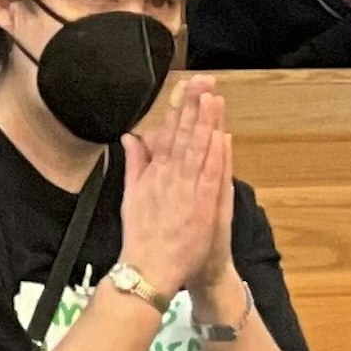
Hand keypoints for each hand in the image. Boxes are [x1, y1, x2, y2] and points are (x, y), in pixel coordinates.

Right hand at [118, 77, 229, 294]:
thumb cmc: (142, 235)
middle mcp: (169, 177)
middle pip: (183, 135)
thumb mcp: (131, 195)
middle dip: (193, 107)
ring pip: (197, 150)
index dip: (178, 110)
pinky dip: (215, 155)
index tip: (186, 88)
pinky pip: (209, 174)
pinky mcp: (201, 205)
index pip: (168, 134)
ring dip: (206, 123)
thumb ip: (134, 164)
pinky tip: (221, 135)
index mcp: (154, 173)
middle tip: (202, 81)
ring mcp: (185, 190)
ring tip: (213, 98)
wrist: (149, 269)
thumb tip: (129, 136)